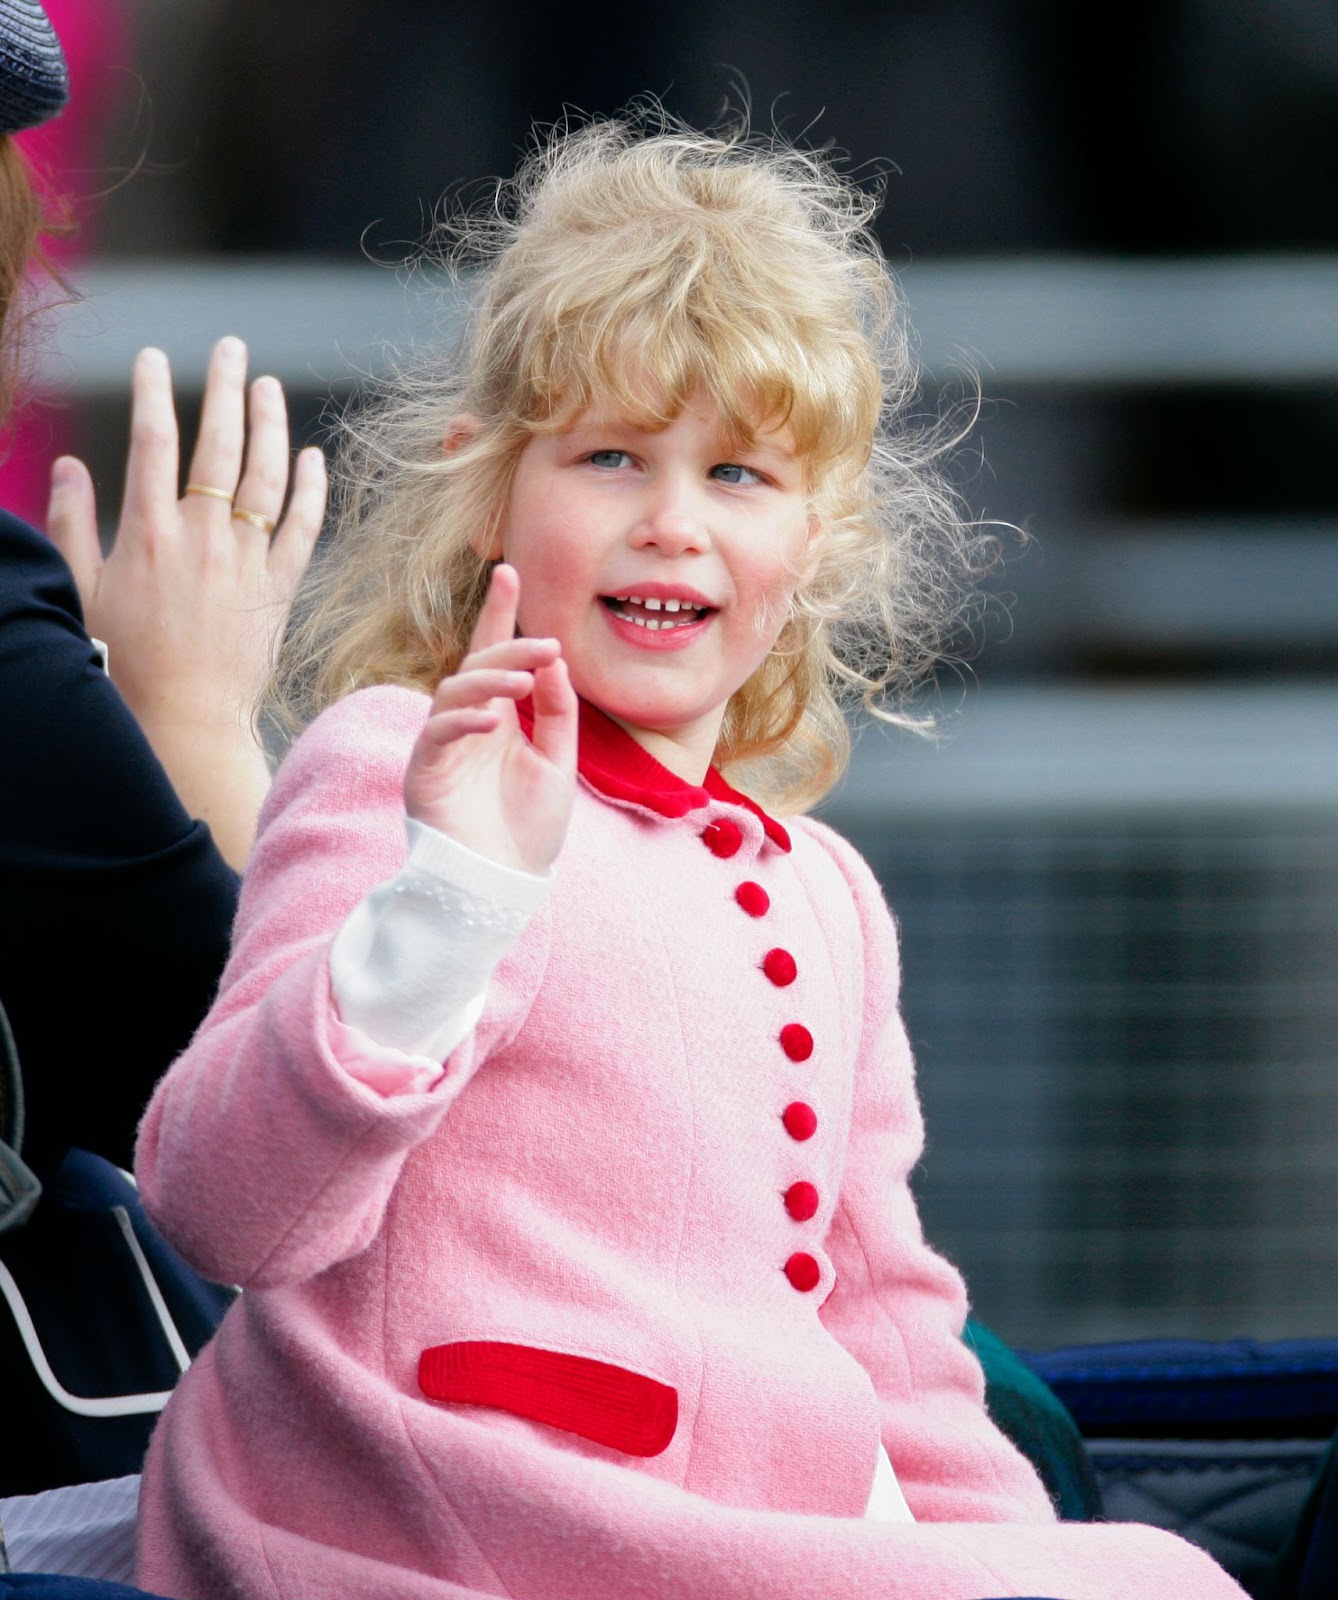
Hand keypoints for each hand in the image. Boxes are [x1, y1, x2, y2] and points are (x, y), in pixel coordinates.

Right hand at [45, 336, 326, 867]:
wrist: (185, 719)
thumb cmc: (124, 661)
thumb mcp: (81, 590)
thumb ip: (71, 522)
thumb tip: (69, 465)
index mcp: (149, 531)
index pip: (152, 442)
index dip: (153, 393)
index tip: (155, 359)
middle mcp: (203, 536)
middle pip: (219, 444)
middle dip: (225, 388)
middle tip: (231, 349)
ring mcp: (247, 559)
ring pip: (266, 475)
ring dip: (270, 425)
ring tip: (268, 386)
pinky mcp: (279, 586)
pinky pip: (302, 525)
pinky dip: (310, 487)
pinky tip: (310, 456)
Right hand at [404, 563, 577, 874]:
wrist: (504, 886)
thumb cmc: (527, 832)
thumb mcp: (557, 764)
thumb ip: (556, 713)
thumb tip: (552, 661)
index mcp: (497, 720)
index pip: (496, 656)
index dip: (500, 614)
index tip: (509, 570)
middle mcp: (467, 725)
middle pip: (476, 665)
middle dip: (506, 644)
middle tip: (546, 643)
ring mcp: (442, 746)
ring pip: (454, 690)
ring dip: (489, 678)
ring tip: (524, 679)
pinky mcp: (425, 772)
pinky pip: (437, 733)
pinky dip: (464, 721)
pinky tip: (493, 721)